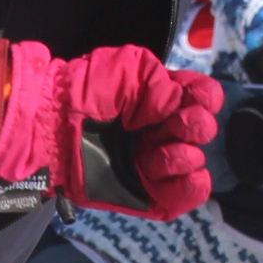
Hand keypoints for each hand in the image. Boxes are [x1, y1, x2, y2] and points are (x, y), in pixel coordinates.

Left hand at [65, 43, 220, 218]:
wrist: (56, 125)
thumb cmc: (88, 89)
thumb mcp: (130, 66)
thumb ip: (162, 81)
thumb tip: (178, 105)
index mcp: (165, 99)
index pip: (205, 98)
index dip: (206, 98)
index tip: (192, 99)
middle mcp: (165, 130)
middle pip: (204, 131)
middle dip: (194, 126)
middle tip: (169, 125)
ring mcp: (158, 163)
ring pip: (197, 164)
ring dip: (182, 157)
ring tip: (151, 155)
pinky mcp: (150, 194)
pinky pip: (187, 196)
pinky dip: (189, 187)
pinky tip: (168, 175)